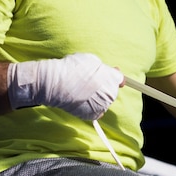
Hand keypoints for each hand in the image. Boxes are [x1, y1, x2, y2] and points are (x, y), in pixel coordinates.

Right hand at [7, 52, 124, 119]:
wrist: (55, 83)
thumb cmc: (72, 68)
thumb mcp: (92, 60)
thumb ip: (105, 68)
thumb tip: (112, 72)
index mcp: (113, 79)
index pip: (120, 79)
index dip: (113, 76)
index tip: (107, 74)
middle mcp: (111, 94)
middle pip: (111, 90)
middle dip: (103, 86)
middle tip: (88, 82)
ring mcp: (102, 107)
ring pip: (103, 101)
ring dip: (97, 97)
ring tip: (82, 91)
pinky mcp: (92, 115)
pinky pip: (96, 111)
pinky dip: (91, 107)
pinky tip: (81, 100)